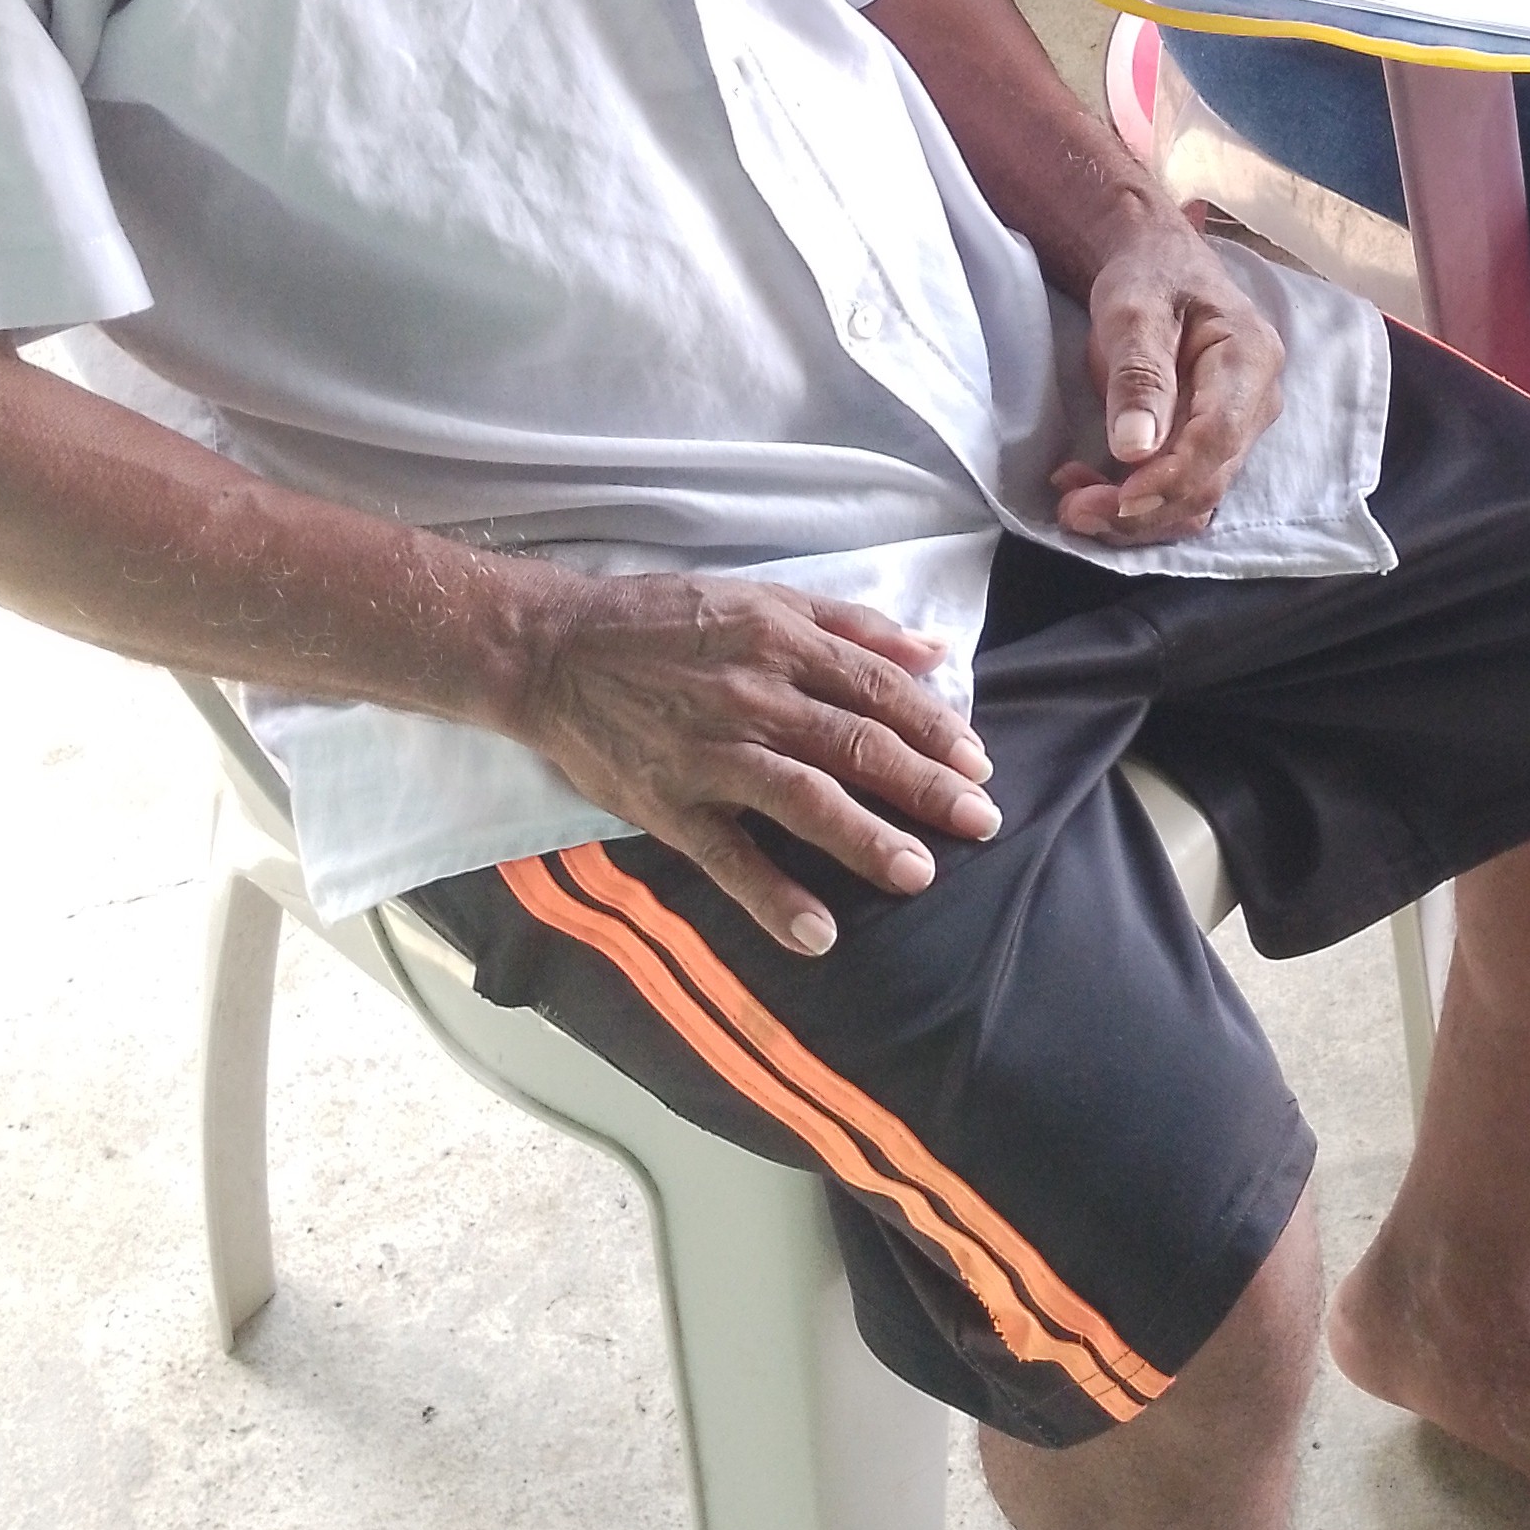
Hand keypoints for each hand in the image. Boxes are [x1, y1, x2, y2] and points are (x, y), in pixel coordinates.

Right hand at [512, 571, 1003, 957]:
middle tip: (979, 821)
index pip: (878, 688)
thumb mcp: (761, 597)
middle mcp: (755, 697)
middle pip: (856, 744)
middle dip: (926, 786)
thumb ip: (850, 625)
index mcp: (782, 641)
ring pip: (803, 798)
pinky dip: (771, 895)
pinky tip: (816, 932)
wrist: (550, 649)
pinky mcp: (668, 805)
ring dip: (865, 838)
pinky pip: (727, 856)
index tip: (977, 764)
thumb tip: (932, 649)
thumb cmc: (663, 620)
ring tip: (918, 873)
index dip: (934, 727)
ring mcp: (711, 755)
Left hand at [1051, 203, 1286, 545]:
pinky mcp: (1214, 445)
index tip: (1112, 501)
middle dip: (1140, 508)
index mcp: (1249, 359)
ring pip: (1196, 498)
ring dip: (1135, 515)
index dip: (1168, 480)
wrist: (1159, 264)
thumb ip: (1138, 376)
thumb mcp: (1134, 311)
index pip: (1217, 438)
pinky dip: (1138, 504)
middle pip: (1208, 480)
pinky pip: (1183, 492)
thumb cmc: (1150, 278)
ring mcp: (1240, 429)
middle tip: (1071, 509)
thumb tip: (1135, 449)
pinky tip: (1091, 491)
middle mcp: (1257, 403)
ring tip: (1071, 501)